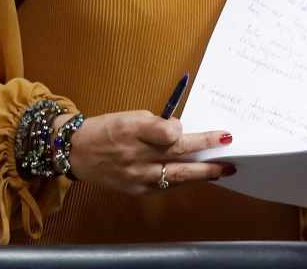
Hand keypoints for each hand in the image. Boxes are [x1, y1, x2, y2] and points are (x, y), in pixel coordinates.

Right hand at [57, 110, 232, 194]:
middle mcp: (136, 156)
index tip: (213, 132)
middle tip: (230, 152)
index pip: (170, 134)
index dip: (191, 134)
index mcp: (133, 130)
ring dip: (202, 174)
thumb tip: (180, 131)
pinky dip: (183, 181)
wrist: (76, 153)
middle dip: (207, 156)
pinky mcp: (136, 190)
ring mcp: (136, 176)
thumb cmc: (106, 129)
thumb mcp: (129, 116)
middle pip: (178, 157)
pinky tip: (197, 177)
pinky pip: (165, 186)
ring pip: (176, 177)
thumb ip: (156, 124)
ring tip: (223, 170)